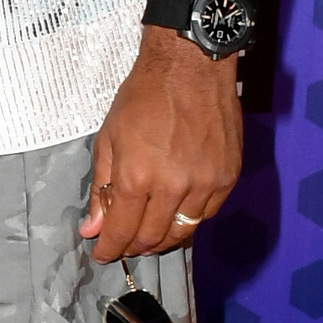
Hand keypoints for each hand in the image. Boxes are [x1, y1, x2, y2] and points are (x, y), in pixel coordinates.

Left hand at [81, 31, 241, 263]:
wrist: (190, 68)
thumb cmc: (143, 98)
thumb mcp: (109, 140)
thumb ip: (102, 188)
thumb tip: (93, 229)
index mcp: (138, 178)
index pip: (122, 232)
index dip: (109, 249)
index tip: (102, 255)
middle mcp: (174, 188)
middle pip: (153, 239)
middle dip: (133, 247)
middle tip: (123, 244)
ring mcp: (205, 184)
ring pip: (182, 232)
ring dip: (161, 239)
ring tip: (147, 234)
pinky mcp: (228, 177)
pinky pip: (207, 215)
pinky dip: (188, 221)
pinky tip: (175, 215)